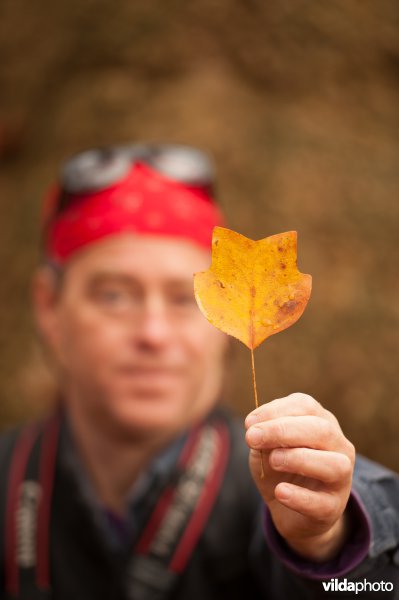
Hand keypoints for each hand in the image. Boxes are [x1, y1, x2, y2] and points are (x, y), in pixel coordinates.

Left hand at [245, 393, 355, 561]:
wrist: (291, 510)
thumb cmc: (280, 467)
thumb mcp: (267, 446)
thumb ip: (263, 435)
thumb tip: (254, 430)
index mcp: (321, 421)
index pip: (305, 406)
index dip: (275, 411)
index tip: (249, 423)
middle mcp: (338, 446)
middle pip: (322, 430)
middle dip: (283, 430)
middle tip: (252, 438)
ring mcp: (341, 478)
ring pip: (335, 464)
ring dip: (299, 459)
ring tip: (273, 460)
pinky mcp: (334, 508)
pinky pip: (322, 503)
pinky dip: (299, 496)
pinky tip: (280, 491)